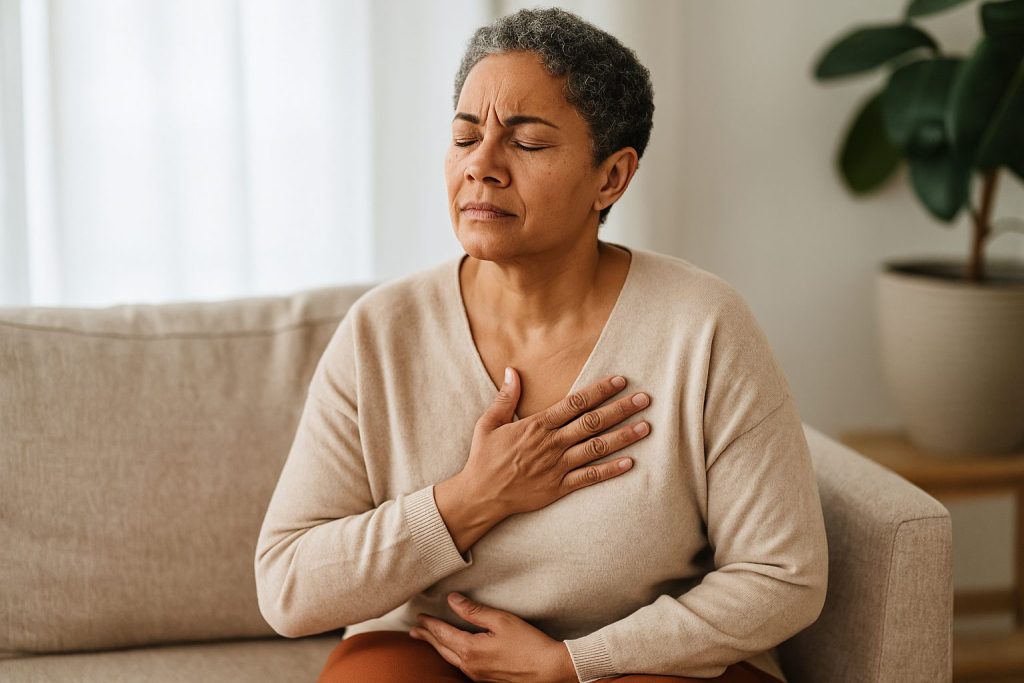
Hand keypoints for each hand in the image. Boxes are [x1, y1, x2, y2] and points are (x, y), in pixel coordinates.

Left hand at [409, 592, 577, 682]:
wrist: (549, 670)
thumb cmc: (528, 643)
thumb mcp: (501, 620)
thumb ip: (474, 610)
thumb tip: (452, 600)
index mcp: (470, 649)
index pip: (442, 633)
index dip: (429, 624)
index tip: (419, 616)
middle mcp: (469, 665)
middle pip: (441, 648)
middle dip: (427, 637)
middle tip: (414, 630)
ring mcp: (477, 675)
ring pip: (450, 659)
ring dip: (437, 647)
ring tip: (427, 640)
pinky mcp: (486, 680)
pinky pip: (461, 666)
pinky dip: (450, 655)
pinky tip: (453, 653)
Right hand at [466, 369, 650, 517]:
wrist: (480, 495)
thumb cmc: (484, 458)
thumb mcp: (489, 423)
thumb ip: (505, 397)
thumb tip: (512, 370)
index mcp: (537, 425)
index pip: (574, 403)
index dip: (599, 391)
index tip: (619, 381)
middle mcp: (551, 444)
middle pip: (592, 422)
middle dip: (620, 409)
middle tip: (644, 399)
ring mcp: (557, 466)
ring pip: (596, 448)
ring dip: (623, 437)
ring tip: (645, 427)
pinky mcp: (559, 487)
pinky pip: (589, 477)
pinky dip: (610, 470)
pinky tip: (630, 462)